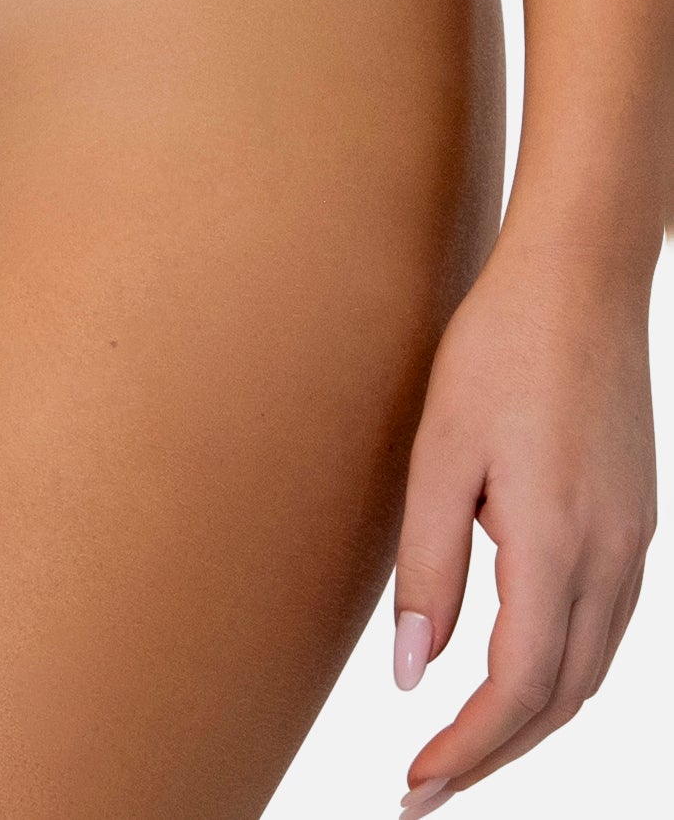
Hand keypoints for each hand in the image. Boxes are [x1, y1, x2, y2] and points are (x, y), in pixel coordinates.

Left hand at [389, 228, 657, 817]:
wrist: (577, 280)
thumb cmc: (496, 352)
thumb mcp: (438, 454)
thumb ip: (427, 566)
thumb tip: (414, 672)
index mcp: (557, 544)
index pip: (518, 688)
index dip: (469, 751)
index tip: (416, 787)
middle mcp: (611, 556)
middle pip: (562, 695)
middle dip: (497, 752)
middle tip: (427, 785)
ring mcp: (633, 537)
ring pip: (589, 666)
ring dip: (530, 716)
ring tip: (463, 741)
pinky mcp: (633, 516)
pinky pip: (604, 621)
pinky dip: (559, 667)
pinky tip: (514, 664)